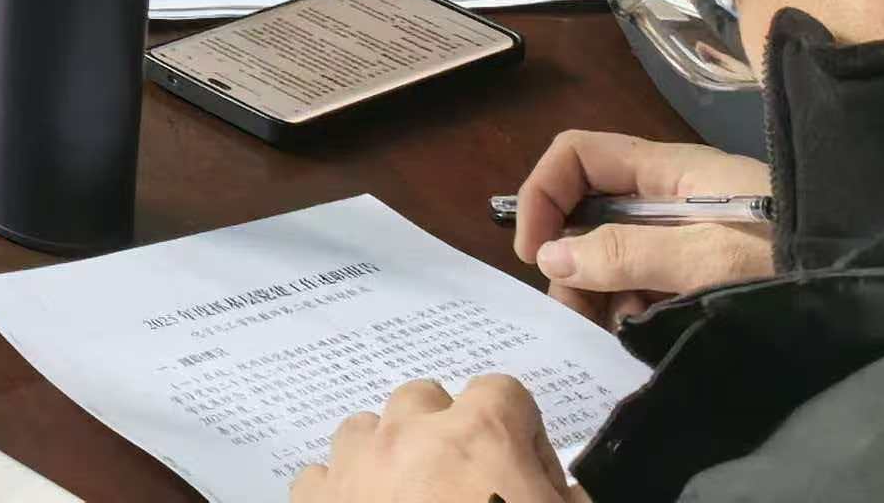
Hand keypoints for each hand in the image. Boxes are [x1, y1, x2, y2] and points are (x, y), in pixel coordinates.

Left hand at [289, 375, 577, 501]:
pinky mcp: (315, 500)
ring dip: (390, 455)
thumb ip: (568, 499)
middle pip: (425, 400)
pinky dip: (345, 492)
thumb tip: (557, 489)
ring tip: (413, 501)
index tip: (533, 478)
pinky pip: (324, 475)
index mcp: (479, 435)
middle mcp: (409, 434)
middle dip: (447, 432)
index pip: (503, 392)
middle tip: (468, 486)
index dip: (523, 431)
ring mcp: (354, 464)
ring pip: (366, 428)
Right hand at [510, 130, 774, 324]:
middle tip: (572, 309)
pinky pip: (645, 279)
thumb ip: (626, 253)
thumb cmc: (783, 257)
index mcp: (666, 168)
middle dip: (568, 254)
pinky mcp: (702, 270)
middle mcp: (669, 194)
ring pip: (613, 249)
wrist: (858, 279)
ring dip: (598, 287)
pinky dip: (631, 304)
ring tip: (611, 328)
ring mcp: (686, 233)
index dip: (543, 193)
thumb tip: (549, 255)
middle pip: (589, 207)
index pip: (576, 155)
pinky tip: (640, 330)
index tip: (536, 252)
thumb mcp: (705, 256)